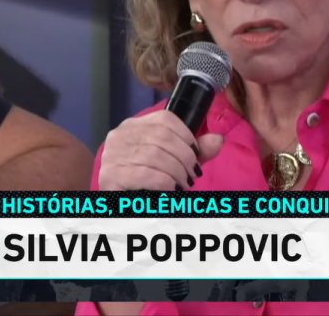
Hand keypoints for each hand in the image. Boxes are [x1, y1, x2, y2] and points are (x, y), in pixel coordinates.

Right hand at [97, 110, 224, 190]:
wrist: (123, 209)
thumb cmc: (148, 182)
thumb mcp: (174, 162)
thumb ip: (195, 151)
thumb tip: (218, 140)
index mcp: (134, 126)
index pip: (165, 119)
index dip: (186, 135)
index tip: (196, 153)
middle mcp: (120, 135)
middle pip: (162, 136)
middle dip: (185, 157)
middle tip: (193, 174)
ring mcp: (112, 154)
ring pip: (155, 155)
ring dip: (177, 171)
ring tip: (184, 183)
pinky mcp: (110, 175)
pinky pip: (145, 174)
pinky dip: (164, 181)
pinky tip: (171, 188)